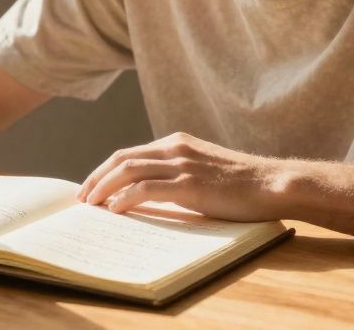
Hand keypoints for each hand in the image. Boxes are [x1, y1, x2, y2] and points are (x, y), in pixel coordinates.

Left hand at [76, 132, 282, 221]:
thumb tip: (146, 194)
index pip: (129, 153)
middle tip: (81, 199)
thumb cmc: (241, 184)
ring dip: (103, 188)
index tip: (91, 188)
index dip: (105, 170)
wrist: (271, 184)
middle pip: (121, 159)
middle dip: (96, 178)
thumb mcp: (202, 170)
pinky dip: (125, 198)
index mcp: (177, 142)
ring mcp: (181, 164)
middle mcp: (175, 148)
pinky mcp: (189, 184)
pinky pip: (146, 189)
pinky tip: (114, 211)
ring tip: (90, 206)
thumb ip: (176, 174)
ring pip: (128, 171)